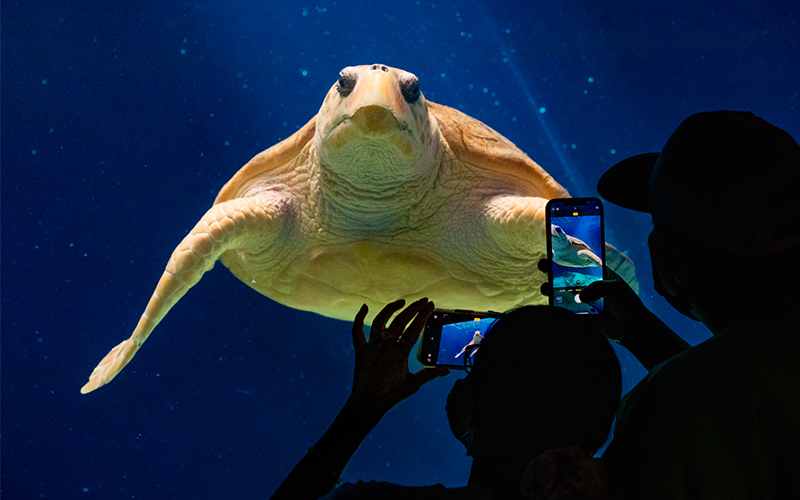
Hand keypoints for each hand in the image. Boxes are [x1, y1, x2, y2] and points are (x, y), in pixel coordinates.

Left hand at [348, 299, 449, 421]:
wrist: (366, 405)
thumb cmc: (391, 396)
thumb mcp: (413, 385)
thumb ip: (430, 374)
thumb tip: (447, 370)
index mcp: (399, 354)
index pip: (414, 329)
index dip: (423, 315)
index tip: (431, 305)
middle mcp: (384, 347)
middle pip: (399, 321)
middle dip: (413, 309)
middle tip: (424, 301)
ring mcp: (370, 348)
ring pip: (380, 321)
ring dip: (391, 309)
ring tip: (402, 302)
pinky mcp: (360, 351)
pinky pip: (357, 331)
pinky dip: (359, 318)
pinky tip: (365, 307)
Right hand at [538, 259, 688, 368]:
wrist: (631, 329)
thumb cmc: (627, 304)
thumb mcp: (615, 288)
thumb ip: (598, 288)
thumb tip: (578, 297)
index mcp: (595, 273)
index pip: (578, 260)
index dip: (566, 253)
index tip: (554, 247)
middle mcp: (584, 284)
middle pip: (564, 274)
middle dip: (551, 268)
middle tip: (543, 264)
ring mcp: (579, 299)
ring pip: (559, 291)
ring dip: (549, 288)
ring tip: (546, 288)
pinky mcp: (577, 314)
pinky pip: (562, 309)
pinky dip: (554, 306)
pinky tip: (550, 303)